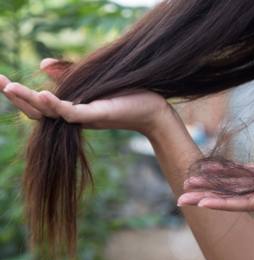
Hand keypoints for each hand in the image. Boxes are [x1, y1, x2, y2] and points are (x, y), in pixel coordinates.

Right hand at [0, 59, 170, 135]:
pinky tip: (42, 93)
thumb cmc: (125, 93)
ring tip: (9, 87)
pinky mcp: (100, 115)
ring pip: (51, 114)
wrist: (154, 108)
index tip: (0, 80)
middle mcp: (75, 117)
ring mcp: (86, 118)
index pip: (39, 105)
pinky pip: (73, 113)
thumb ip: (68, 74)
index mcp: (72, 108)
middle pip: (39, 112)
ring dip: (29, 101)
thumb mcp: (92, 81)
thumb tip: (42, 64)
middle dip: (16, 98)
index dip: (19, 95)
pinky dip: (57, 105)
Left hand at [179, 139, 253, 210]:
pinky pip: (243, 174)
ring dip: (212, 185)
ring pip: (234, 186)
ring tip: (188, 184)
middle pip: (233, 198)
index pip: (245, 203)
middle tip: (180, 199)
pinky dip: (226, 172)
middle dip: (207, 198)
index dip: (223, 203)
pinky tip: (210, 170)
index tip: (201, 204)